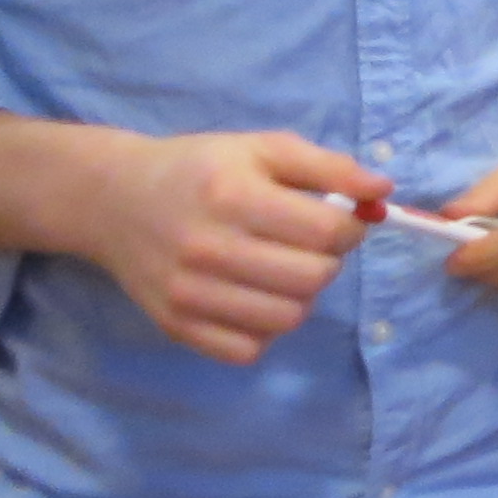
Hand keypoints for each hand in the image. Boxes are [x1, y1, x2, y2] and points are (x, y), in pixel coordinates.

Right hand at [78, 130, 384, 366]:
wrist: (114, 199)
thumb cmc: (199, 168)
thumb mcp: (263, 148)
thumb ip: (329, 166)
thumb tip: (382, 191)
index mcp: (233, 197)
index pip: (326, 232)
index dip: (350, 229)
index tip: (340, 220)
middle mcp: (208, 249)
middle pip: (313, 279)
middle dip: (327, 261)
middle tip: (308, 245)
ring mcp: (188, 294)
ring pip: (288, 318)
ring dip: (300, 295)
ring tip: (282, 269)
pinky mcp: (176, 327)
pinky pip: (249, 349)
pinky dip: (264, 328)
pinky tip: (254, 296)